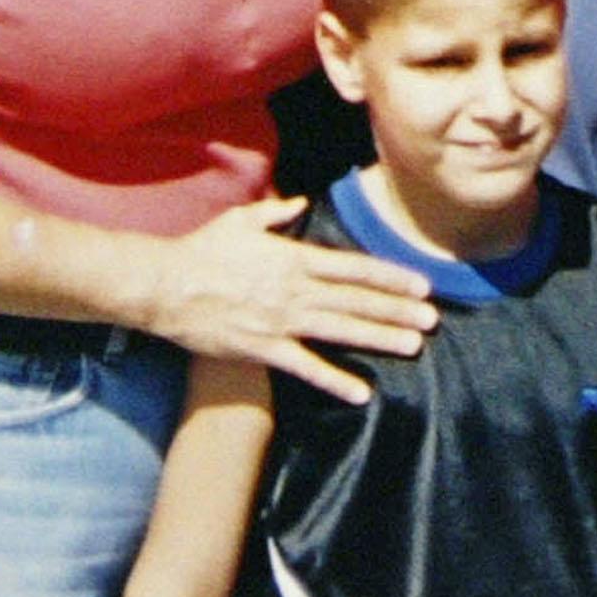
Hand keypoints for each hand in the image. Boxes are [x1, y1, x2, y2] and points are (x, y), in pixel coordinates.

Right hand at [147, 196, 434, 405]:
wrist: (165, 285)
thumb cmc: (202, 249)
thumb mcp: (241, 220)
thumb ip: (276, 212)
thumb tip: (300, 204)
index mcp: (293, 258)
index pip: (353, 268)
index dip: (390, 277)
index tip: (420, 285)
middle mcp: (295, 290)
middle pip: (356, 301)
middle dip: (397, 310)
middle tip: (432, 320)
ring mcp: (281, 322)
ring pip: (341, 330)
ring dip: (380, 338)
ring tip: (413, 346)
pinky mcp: (264, 349)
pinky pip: (306, 368)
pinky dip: (335, 381)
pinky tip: (362, 392)